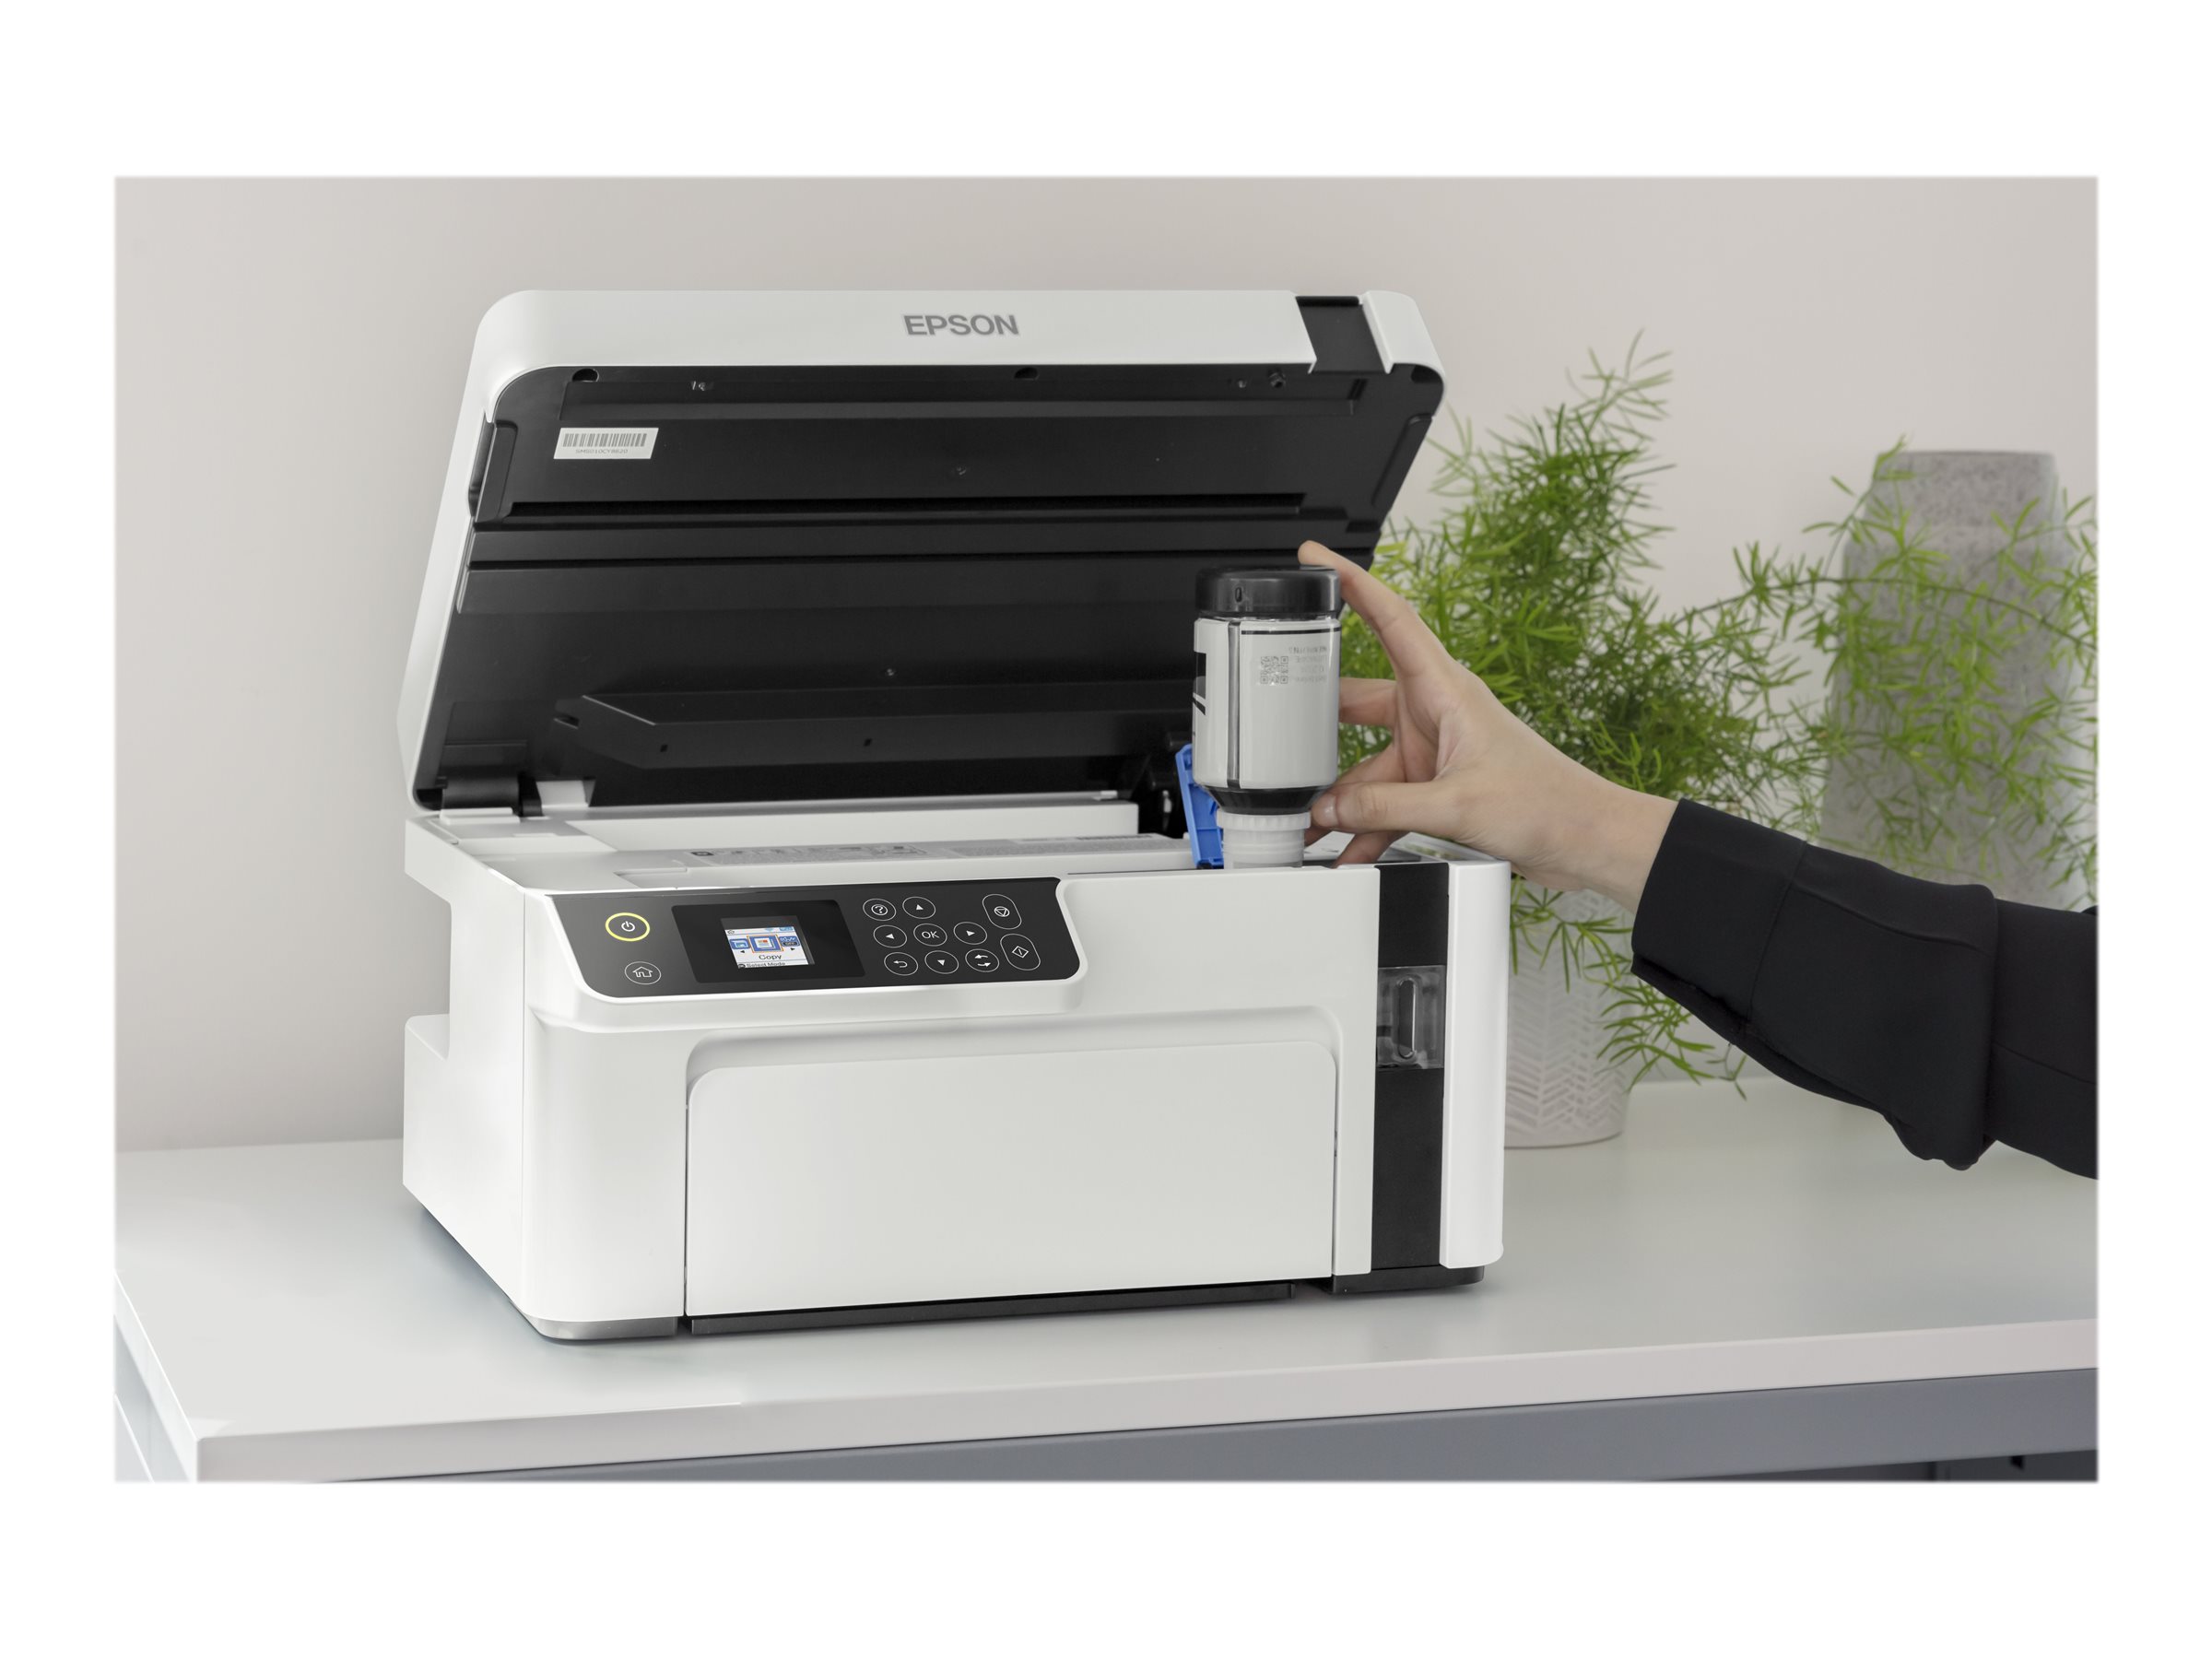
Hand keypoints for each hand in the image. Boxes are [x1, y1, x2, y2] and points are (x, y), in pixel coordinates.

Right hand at [1297, 541, 1678, 909]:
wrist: (1584, 840)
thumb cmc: (1546, 802)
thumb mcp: (1453, 804)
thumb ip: (1383, 807)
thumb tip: (1328, 810)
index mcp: (1444, 688)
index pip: (1390, 618)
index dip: (1352, 583)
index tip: (1313, 557)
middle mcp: (1434, 712)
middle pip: (1356, 702)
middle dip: (1315, 724)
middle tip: (1274, 732)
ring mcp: (1434, 750)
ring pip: (1366, 766)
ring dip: (1339, 798)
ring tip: (1304, 823)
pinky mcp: (1438, 787)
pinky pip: (1385, 802)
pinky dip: (1364, 826)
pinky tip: (1344, 850)